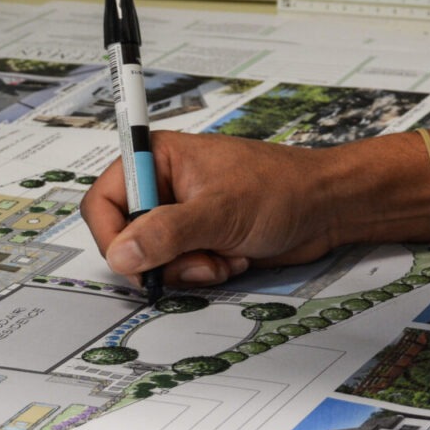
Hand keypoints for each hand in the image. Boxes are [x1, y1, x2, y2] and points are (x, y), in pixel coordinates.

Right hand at [80, 130, 359, 285]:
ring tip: (223, 255)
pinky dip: (204, 272)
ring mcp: (182, 214)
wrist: (325, 207)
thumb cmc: (280, 189)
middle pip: (126, 236)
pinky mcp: (199, 238)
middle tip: (196, 260)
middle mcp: (164, 184)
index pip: (104, 199)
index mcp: (158, 158)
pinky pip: (180, 268)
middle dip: (162, 258)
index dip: (112, 234)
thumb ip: (166, 232)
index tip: (134, 260)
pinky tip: (233, 257)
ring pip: (154, 259)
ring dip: (188, 268)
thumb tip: (121, 254)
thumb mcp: (219, 211)